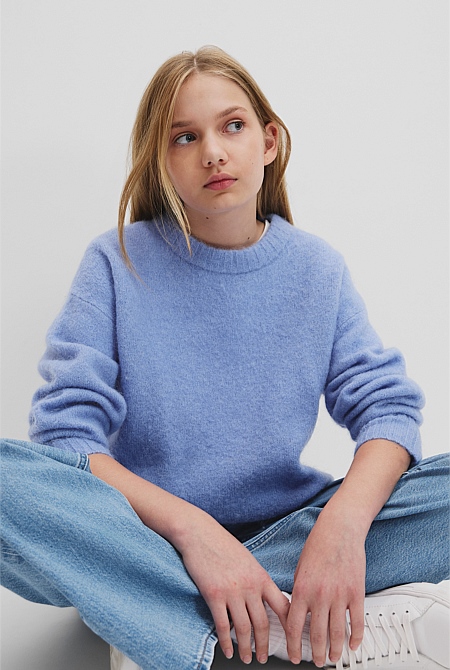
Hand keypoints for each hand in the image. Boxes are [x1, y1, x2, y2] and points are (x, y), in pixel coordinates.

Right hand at [180, 515, 289, 663]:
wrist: (199, 533)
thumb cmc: (221, 544)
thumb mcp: (247, 560)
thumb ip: (256, 579)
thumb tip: (263, 599)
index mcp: (261, 576)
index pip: (282, 606)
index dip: (290, 626)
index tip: (292, 639)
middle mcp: (250, 585)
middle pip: (263, 623)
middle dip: (265, 645)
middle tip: (264, 657)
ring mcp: (232, 591)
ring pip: (244, 628)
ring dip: (247, 647)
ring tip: (247, 658)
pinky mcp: (214, 594)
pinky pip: (223, 625)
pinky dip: (226, 642)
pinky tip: (228, 650)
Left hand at [285, 510, 365, 665]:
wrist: (339, 529)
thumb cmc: (318, 545)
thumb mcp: (300, 568)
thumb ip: (299, 592)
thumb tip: (297, 612)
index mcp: (302, 588)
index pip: (294, 626)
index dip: (293, 646)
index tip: (295, 656)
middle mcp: (320, 595)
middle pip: (316, 634)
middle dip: (315, 653)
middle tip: (315, 661)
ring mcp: (339, 595)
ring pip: (336, 632)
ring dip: (334, 650)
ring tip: (332, 658)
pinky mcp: (356, 593)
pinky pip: (357, 622)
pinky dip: (355, 637)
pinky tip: (353, 645)